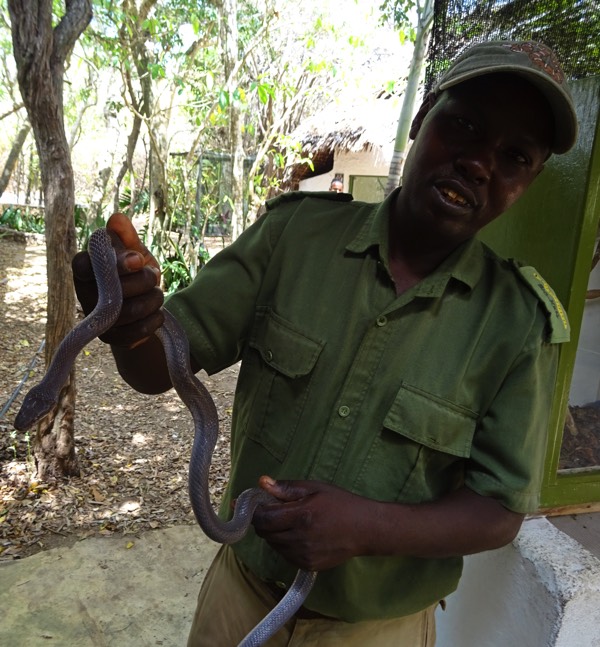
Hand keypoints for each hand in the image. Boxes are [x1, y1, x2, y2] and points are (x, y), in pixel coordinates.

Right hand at [72, 213, 163, 347]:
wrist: (143, 308)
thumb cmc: (136, 274)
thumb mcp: (134, 252)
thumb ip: (127, 237)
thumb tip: (117, 219)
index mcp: (85, 269)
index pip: (85, 264)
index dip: (114, 263)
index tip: (138, 259)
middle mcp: (85, 295)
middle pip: (115, 290)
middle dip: (144, 280)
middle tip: (154, 275)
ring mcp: (97, 319)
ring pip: (130, 311)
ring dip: (153, 299)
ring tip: (157, 293)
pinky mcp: (111, 338)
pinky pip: (138, 331)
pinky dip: (155, 319)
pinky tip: (157, 313)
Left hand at [252, 476, 369, 571]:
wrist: (365, 529)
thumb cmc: (340, 503)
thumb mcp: (314, 488)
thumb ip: (286, 488)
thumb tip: (261, 482)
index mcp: (300, 515)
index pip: (263, 518)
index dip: (255, 511)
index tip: (255, 504)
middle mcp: (299, 538)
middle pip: (265, 532)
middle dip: (264, 521)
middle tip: (273, 511)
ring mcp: (303, 554)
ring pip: (273, 544)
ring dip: (274, 533)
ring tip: (289, 522)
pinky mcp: (307, 565)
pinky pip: (285, 554)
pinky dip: (285, 544)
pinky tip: (298, 534)